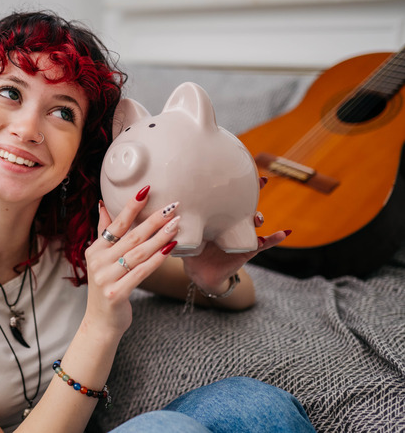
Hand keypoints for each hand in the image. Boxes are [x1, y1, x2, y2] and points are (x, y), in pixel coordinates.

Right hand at [84, 186, 179, 335]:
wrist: (101, 323)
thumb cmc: (107, 288)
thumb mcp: (101, 260)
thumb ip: (104, 232)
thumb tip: (103, 205)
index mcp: (95, 250)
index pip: (115, 224)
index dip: (131, 207)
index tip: (146, 190)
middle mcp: (98, 262)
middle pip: (131, 237)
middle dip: (153, 220)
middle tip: (172, 206)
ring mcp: (106, 278)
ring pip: (138, 253)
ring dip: (159, 237)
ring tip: (176, 224)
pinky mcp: (117, 293)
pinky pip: (142, 272)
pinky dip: (157, 259)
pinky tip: (170, 249)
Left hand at [181, 176, 290, 290]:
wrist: (199, 273)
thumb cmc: (190, 249)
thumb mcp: (182, 231)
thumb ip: (175, 219)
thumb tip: (159, 203)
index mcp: (215, 216)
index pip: (226, 196)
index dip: (234, 183)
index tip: (240, 168)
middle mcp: (230, 222)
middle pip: (243, 204)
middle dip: (252, 192)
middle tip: (260, 181)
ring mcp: (240, 235)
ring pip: (253, 223)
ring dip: (258, 216)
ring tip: (258, 217)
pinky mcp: (246, 250)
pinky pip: (262, 244)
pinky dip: (273, 238)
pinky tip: (283, 232)